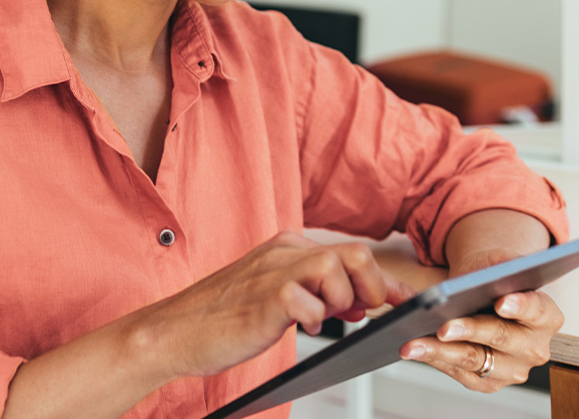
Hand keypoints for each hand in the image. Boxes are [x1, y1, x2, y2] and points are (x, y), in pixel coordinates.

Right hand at [137, 231, 416, 379]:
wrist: (176, 330)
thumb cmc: (223, 317)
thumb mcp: (279, 297)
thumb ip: (317, 292)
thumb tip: (362, 302)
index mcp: (288, 247)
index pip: (351, 251)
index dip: (384, 279)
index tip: (402, 300)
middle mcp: (284, 252)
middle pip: (355, 252)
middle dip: (373, 286)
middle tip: (364, 313)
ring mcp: (274, 272)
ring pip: (337, 268)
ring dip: (344, 300)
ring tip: (325, 318)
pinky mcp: (264, 298)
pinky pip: (309, 300)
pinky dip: (316, 318)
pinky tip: (303, 326)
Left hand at [399, 248, 564, 391]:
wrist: (482, 298)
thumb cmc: (491, 279)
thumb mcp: (498, 262)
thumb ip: (501, 264)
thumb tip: (488, 272)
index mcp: (546, 316)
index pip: (536, 309)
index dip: (520, 305)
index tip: (501, 302)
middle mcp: (534, 347)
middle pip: (501, 337)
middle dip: (470, 331)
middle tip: (444, 327)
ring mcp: (513, 368)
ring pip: (476, 360)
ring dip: (442, 352)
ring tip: (416, 343)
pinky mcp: (489, 382)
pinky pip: (460, 373)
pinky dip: (436, 360)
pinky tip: (417, 350)